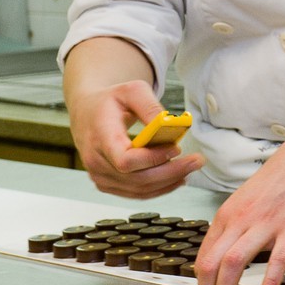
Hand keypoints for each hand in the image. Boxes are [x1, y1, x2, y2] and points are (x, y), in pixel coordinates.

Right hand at [68, 80, 203, 198]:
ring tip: (190, 168)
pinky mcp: (106, 183)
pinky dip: (159, 188)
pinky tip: (176, 179)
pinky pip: (135, 193)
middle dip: (172, 172)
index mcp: (100, 137)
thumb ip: (151, 107)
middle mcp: (96, 161)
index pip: (126, 161)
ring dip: (169, 182)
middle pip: (137, 179)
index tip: (176, 148)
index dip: (153, 159)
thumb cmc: (110, 101)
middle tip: (197, 161)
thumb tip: (170, 125)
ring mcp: (99, 175)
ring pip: (139, 189)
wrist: (88, 112)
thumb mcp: (132, 91)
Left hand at [194, 134, 284, 284]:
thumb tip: (227, 251)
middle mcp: (242, 219)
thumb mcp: (246, 199)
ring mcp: (267, 224)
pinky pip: (276, 263)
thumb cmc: (282, 178)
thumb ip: (235, 225)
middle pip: (212, 263)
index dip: (201, 280)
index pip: (204, 254)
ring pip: (235, 263)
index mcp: (228, 214)